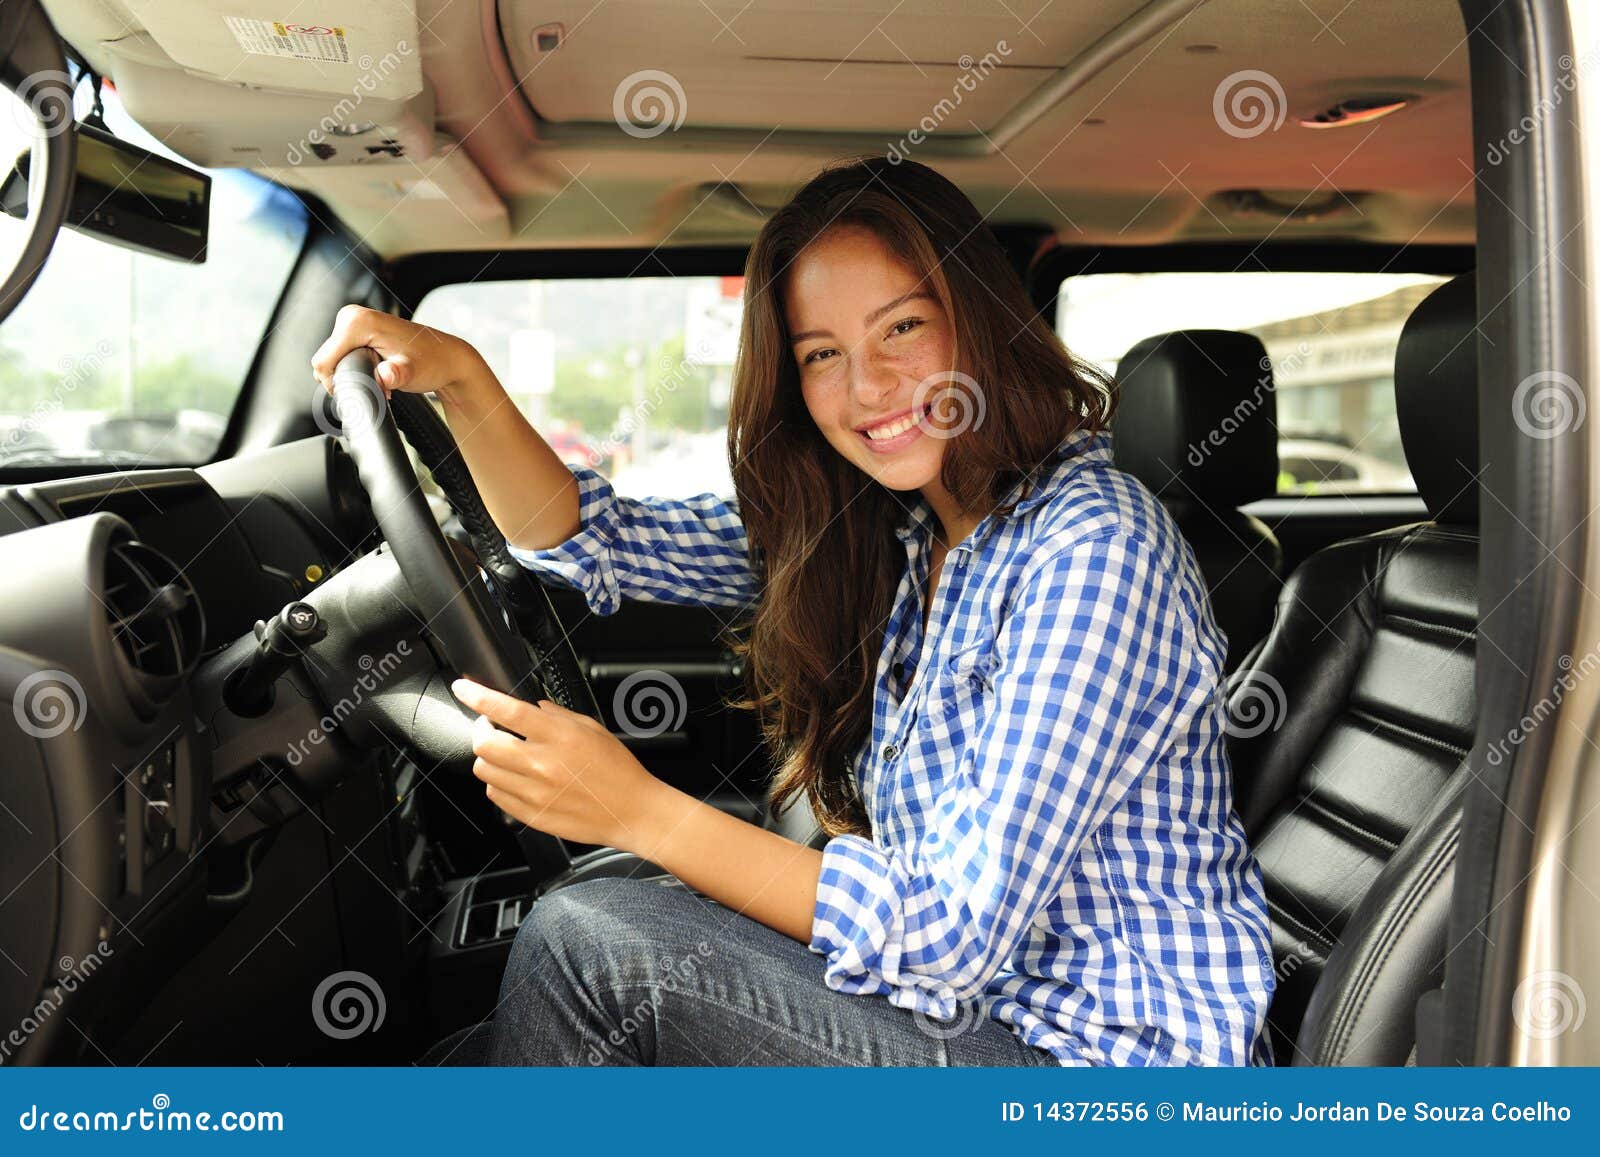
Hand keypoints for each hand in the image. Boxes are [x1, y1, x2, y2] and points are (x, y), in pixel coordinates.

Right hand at [310, 304, 493, 404]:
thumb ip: (395, 376)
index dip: (337, 385)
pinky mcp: (356, 328)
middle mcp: (351, 316)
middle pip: (325, 361)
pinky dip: (355, 367)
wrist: (446, 358)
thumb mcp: (411, 373)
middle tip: (377, 385)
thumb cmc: (431, 362)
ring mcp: (353, 320)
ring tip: (380, 378)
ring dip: (352, 374)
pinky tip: (377, 370)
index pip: (323, 362)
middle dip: (347, 379)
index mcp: (357, 322)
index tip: (364, 391)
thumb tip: (384, 377)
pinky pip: (341, 354)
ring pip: (333, 359)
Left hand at [450, 676, 667, 849]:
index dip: (479, 697)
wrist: (631, 811)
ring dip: (489, 758)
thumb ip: (558, 716)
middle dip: (481, 731)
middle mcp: (543, 764)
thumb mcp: (593, 730)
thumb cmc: (618, 771)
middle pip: (484, 744)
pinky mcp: (531, 814)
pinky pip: (495, 796)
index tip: (464, 688)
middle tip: (490, 727)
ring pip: (484, 771)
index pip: (507, 711)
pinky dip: (498, 783)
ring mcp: (534, 792)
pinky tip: (515, 778)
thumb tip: (532, 708)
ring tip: (506, 755)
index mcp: (559, 737)